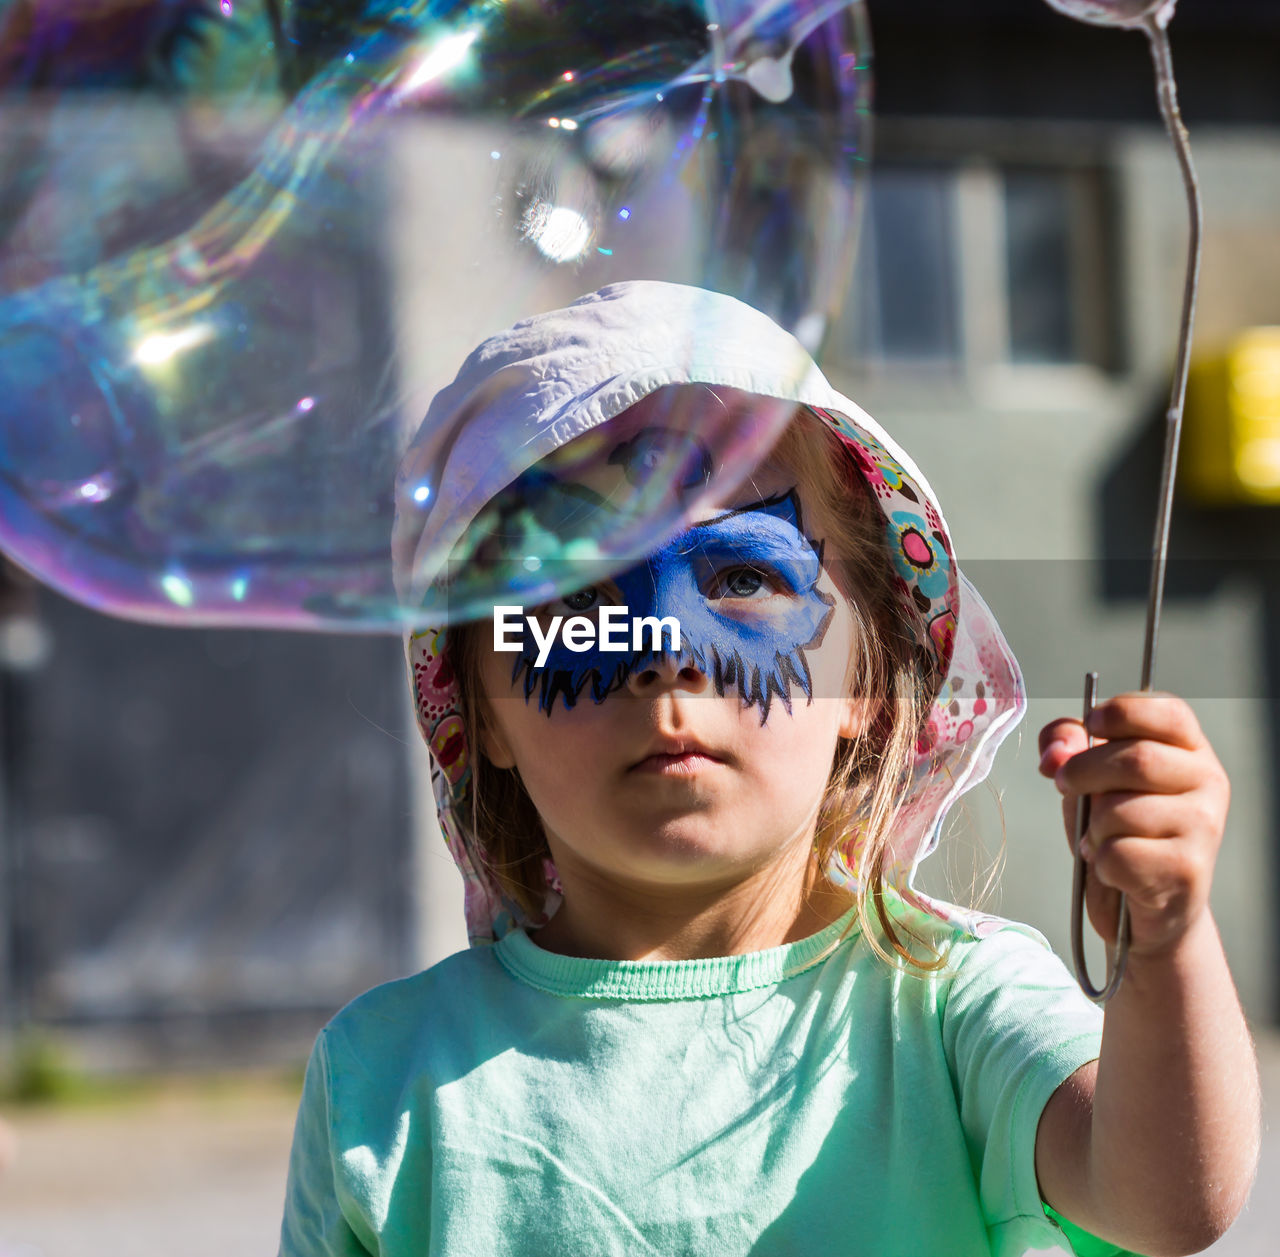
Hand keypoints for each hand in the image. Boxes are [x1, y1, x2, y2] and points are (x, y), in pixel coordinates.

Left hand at [1038, 693, 1228, 956]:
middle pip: (1137, 759)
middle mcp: (1207, 782)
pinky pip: (1118, 853)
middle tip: (1066, 786)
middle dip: (1083, 772)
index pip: (1167, 711)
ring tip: (1102, 839)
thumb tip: (1056, 753)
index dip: (1121, 712)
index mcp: (1189, 749)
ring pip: (1121, 810)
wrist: (1145, 909)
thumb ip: (1066, 745)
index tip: (1091, 725)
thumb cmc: (1120, 831)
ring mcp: (1204, 827)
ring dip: (1093, 827)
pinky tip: (1116, 869)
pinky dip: (1100, 862)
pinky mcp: (1188, 871)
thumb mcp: (1088, 777)